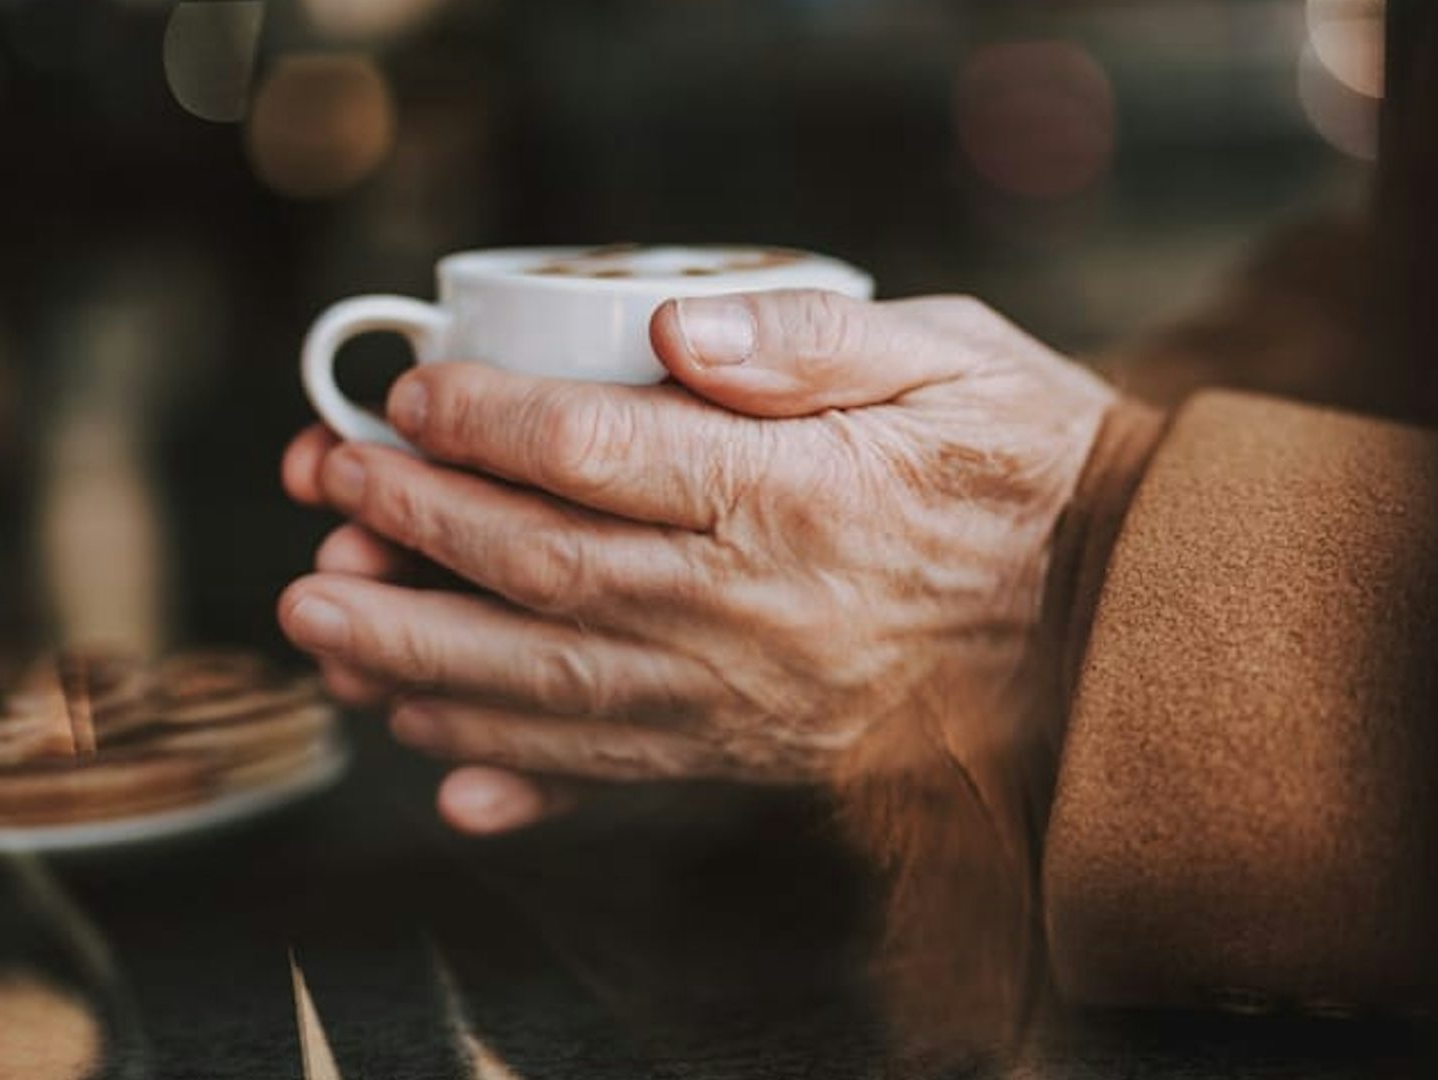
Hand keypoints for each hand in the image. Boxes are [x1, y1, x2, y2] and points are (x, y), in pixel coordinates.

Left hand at [280, 290, 1116, 832]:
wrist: (1113, 612)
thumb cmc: (1029, 462)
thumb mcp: (949, 352)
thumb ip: (806, 339)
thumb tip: (672, 328)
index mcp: (796, 493)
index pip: (594, 453)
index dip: (480, 424)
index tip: (411, 397)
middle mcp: (758, 607)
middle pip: (540, 573)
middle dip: (411, 530)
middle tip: (325, 492)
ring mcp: (755, 697)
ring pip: (552, 687)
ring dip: (417, 660)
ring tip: (324, 624)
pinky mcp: (765, 754)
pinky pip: (620, 773)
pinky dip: (517, 774)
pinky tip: (440, 764)